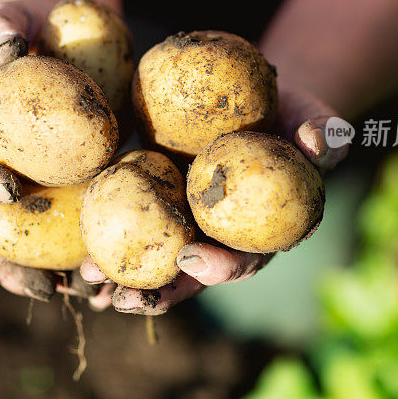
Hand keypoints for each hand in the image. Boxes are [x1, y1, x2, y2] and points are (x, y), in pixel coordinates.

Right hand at [0, 0, 100, 302]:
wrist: (59, 25)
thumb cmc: (23, 20)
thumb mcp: (3, 15)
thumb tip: (10, 47)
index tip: (2, 193)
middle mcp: (4, 163)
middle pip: (1, 222)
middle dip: (16, 261)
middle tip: (40, 287)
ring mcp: (41, 175)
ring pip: (45, 234)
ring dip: (62, 267)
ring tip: (89, 291)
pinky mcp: (80, 174)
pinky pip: (89, 211)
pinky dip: (102, 239)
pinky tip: (124, 263)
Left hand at [79, 84, 348, 313]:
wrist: (256, 99)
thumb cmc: (291, 112)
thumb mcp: (311, 115)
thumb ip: (321, 130)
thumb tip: (323, 140)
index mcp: (261, 230)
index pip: (245, 257)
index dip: (222, 265)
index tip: (194, 259)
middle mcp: (221, 235)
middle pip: (190, 273)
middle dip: (157, 290)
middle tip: (125, 298)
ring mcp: (187, 221)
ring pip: (155, 258)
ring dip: (122, 275)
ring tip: (87, 281)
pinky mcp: (157, 199)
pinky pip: (130, 224)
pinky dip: (103, 237)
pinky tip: (74, 245)